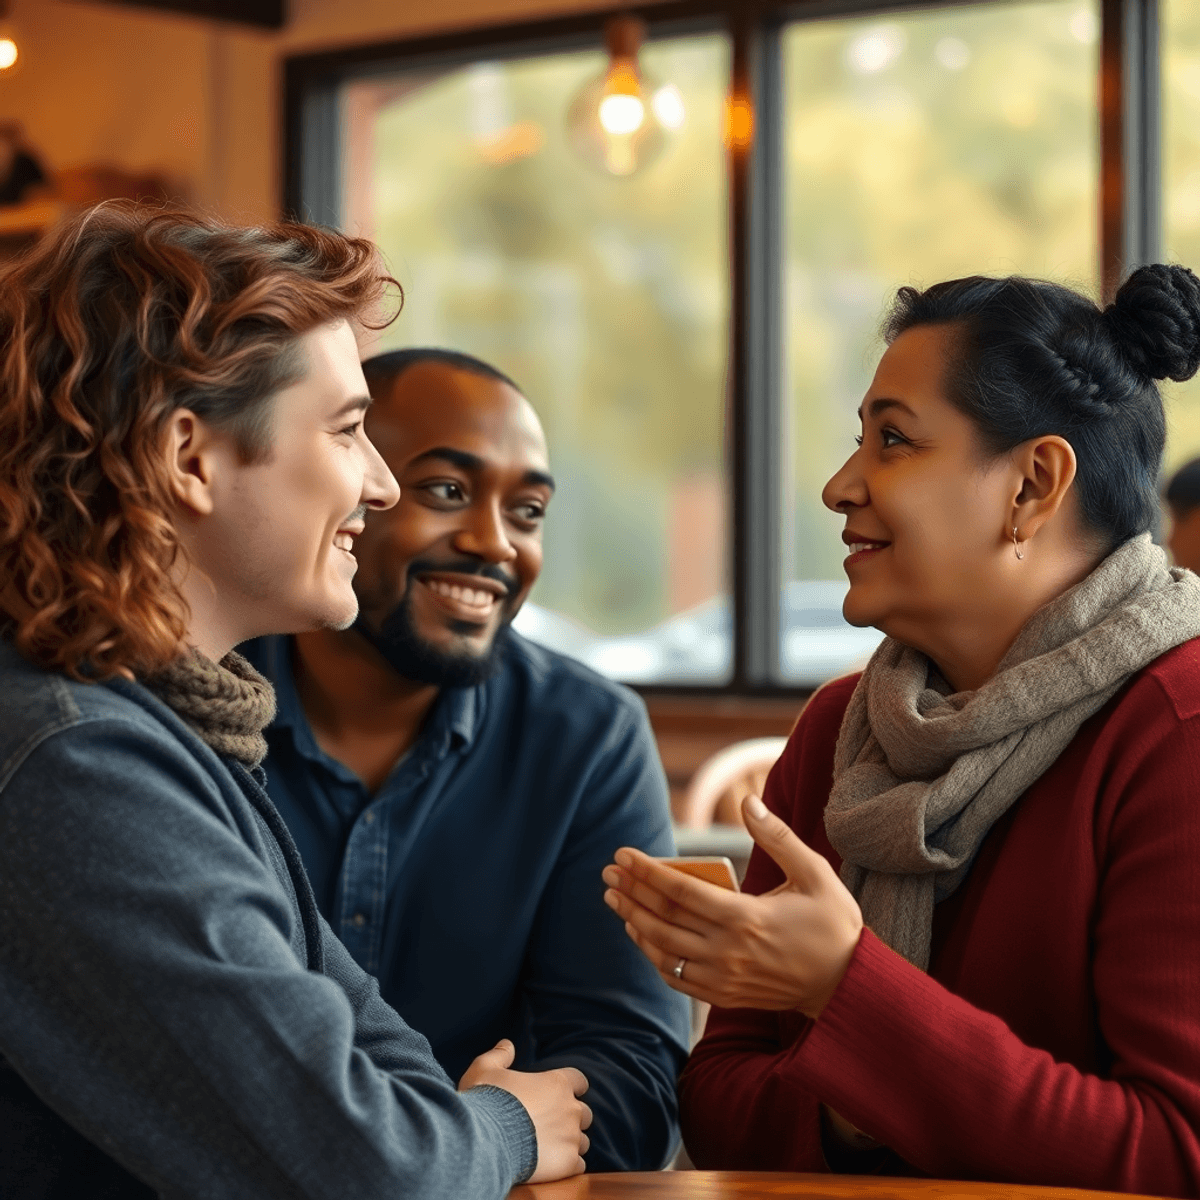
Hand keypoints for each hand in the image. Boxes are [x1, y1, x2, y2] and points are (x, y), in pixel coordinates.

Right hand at [458, 1039, 591, 1181]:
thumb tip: (507, 1044)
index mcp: (557, 1083)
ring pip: (583, 1141)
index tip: (560, 1095)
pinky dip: (569, 1165)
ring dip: (571, 1143)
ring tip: (550, 1148)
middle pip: (584, 1113)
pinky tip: (552, 1166)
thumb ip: (499, 1055)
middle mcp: (570, 1108)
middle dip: (571, 1118)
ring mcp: (571, 1137)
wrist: (484, 1141)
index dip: (572, 1088)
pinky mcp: (568, 1163)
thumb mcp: (485, 1070)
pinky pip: (579, 1165)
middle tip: (551, 1125)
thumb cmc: (486, 1102)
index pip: (579, 1081)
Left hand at [601, 794, 862, 1017]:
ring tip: (615, 899)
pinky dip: (653, 955)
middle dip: (631, 892)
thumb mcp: (814, 873)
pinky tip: (641, 934)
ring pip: (663, 951)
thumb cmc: (833, 923)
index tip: (622, 854)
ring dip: (634, 922)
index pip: (680, 891)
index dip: (647, 871)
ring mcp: (724, 978)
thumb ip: (778, 837)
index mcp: (746, 917)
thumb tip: (749, 801)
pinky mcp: (725, 996)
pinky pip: (676, 978)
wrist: (846, 985)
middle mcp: (728, 951)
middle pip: (663, 919)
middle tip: (608, 872)